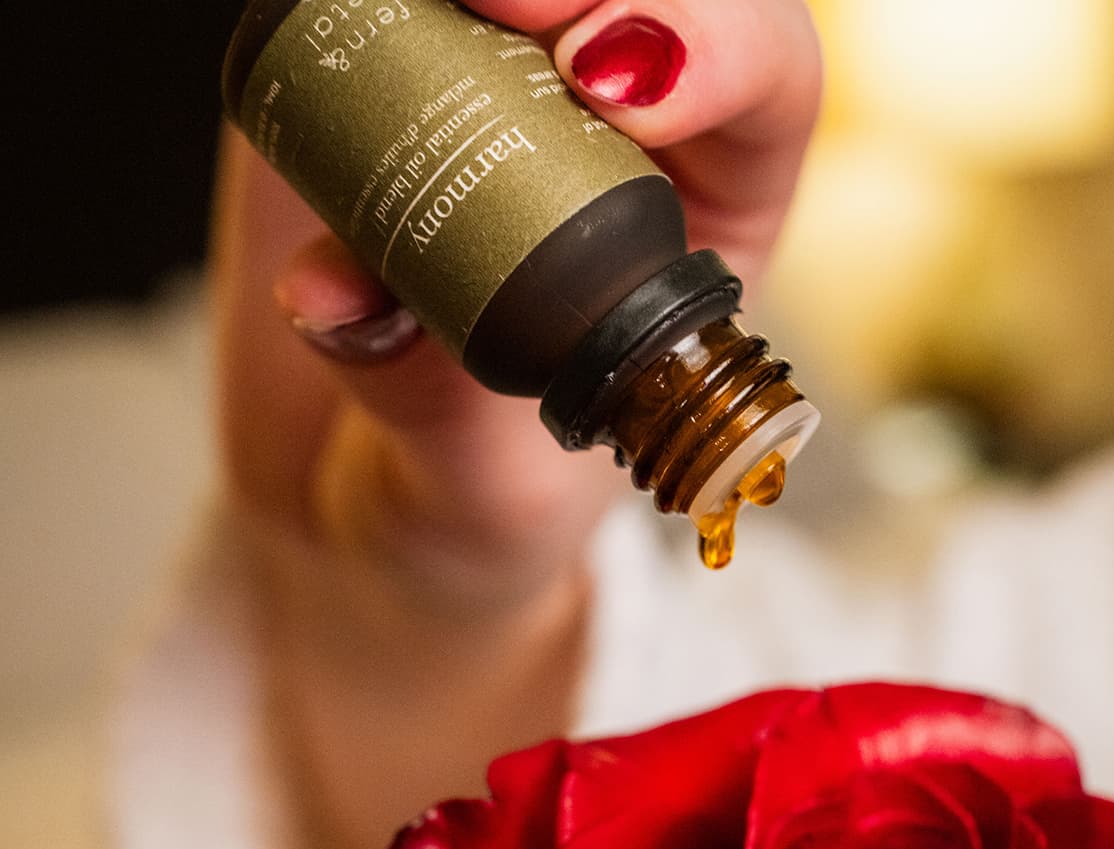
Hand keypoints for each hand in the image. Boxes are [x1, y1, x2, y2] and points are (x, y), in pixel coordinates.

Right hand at [210, 0, 822, 848]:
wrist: (363, 508)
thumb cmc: (472, 511)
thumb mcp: (477, 497)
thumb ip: (428, 403)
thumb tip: (331, 294)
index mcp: (700, 244)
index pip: (762, 97)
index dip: (713, 48)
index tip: (606, 80)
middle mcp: (620, 156)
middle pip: (647, 4)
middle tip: (496, 1)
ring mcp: (507, 111)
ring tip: (425, 4)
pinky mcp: (394, 88)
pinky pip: (400, 16)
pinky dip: (371, 5)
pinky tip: (337, 18)